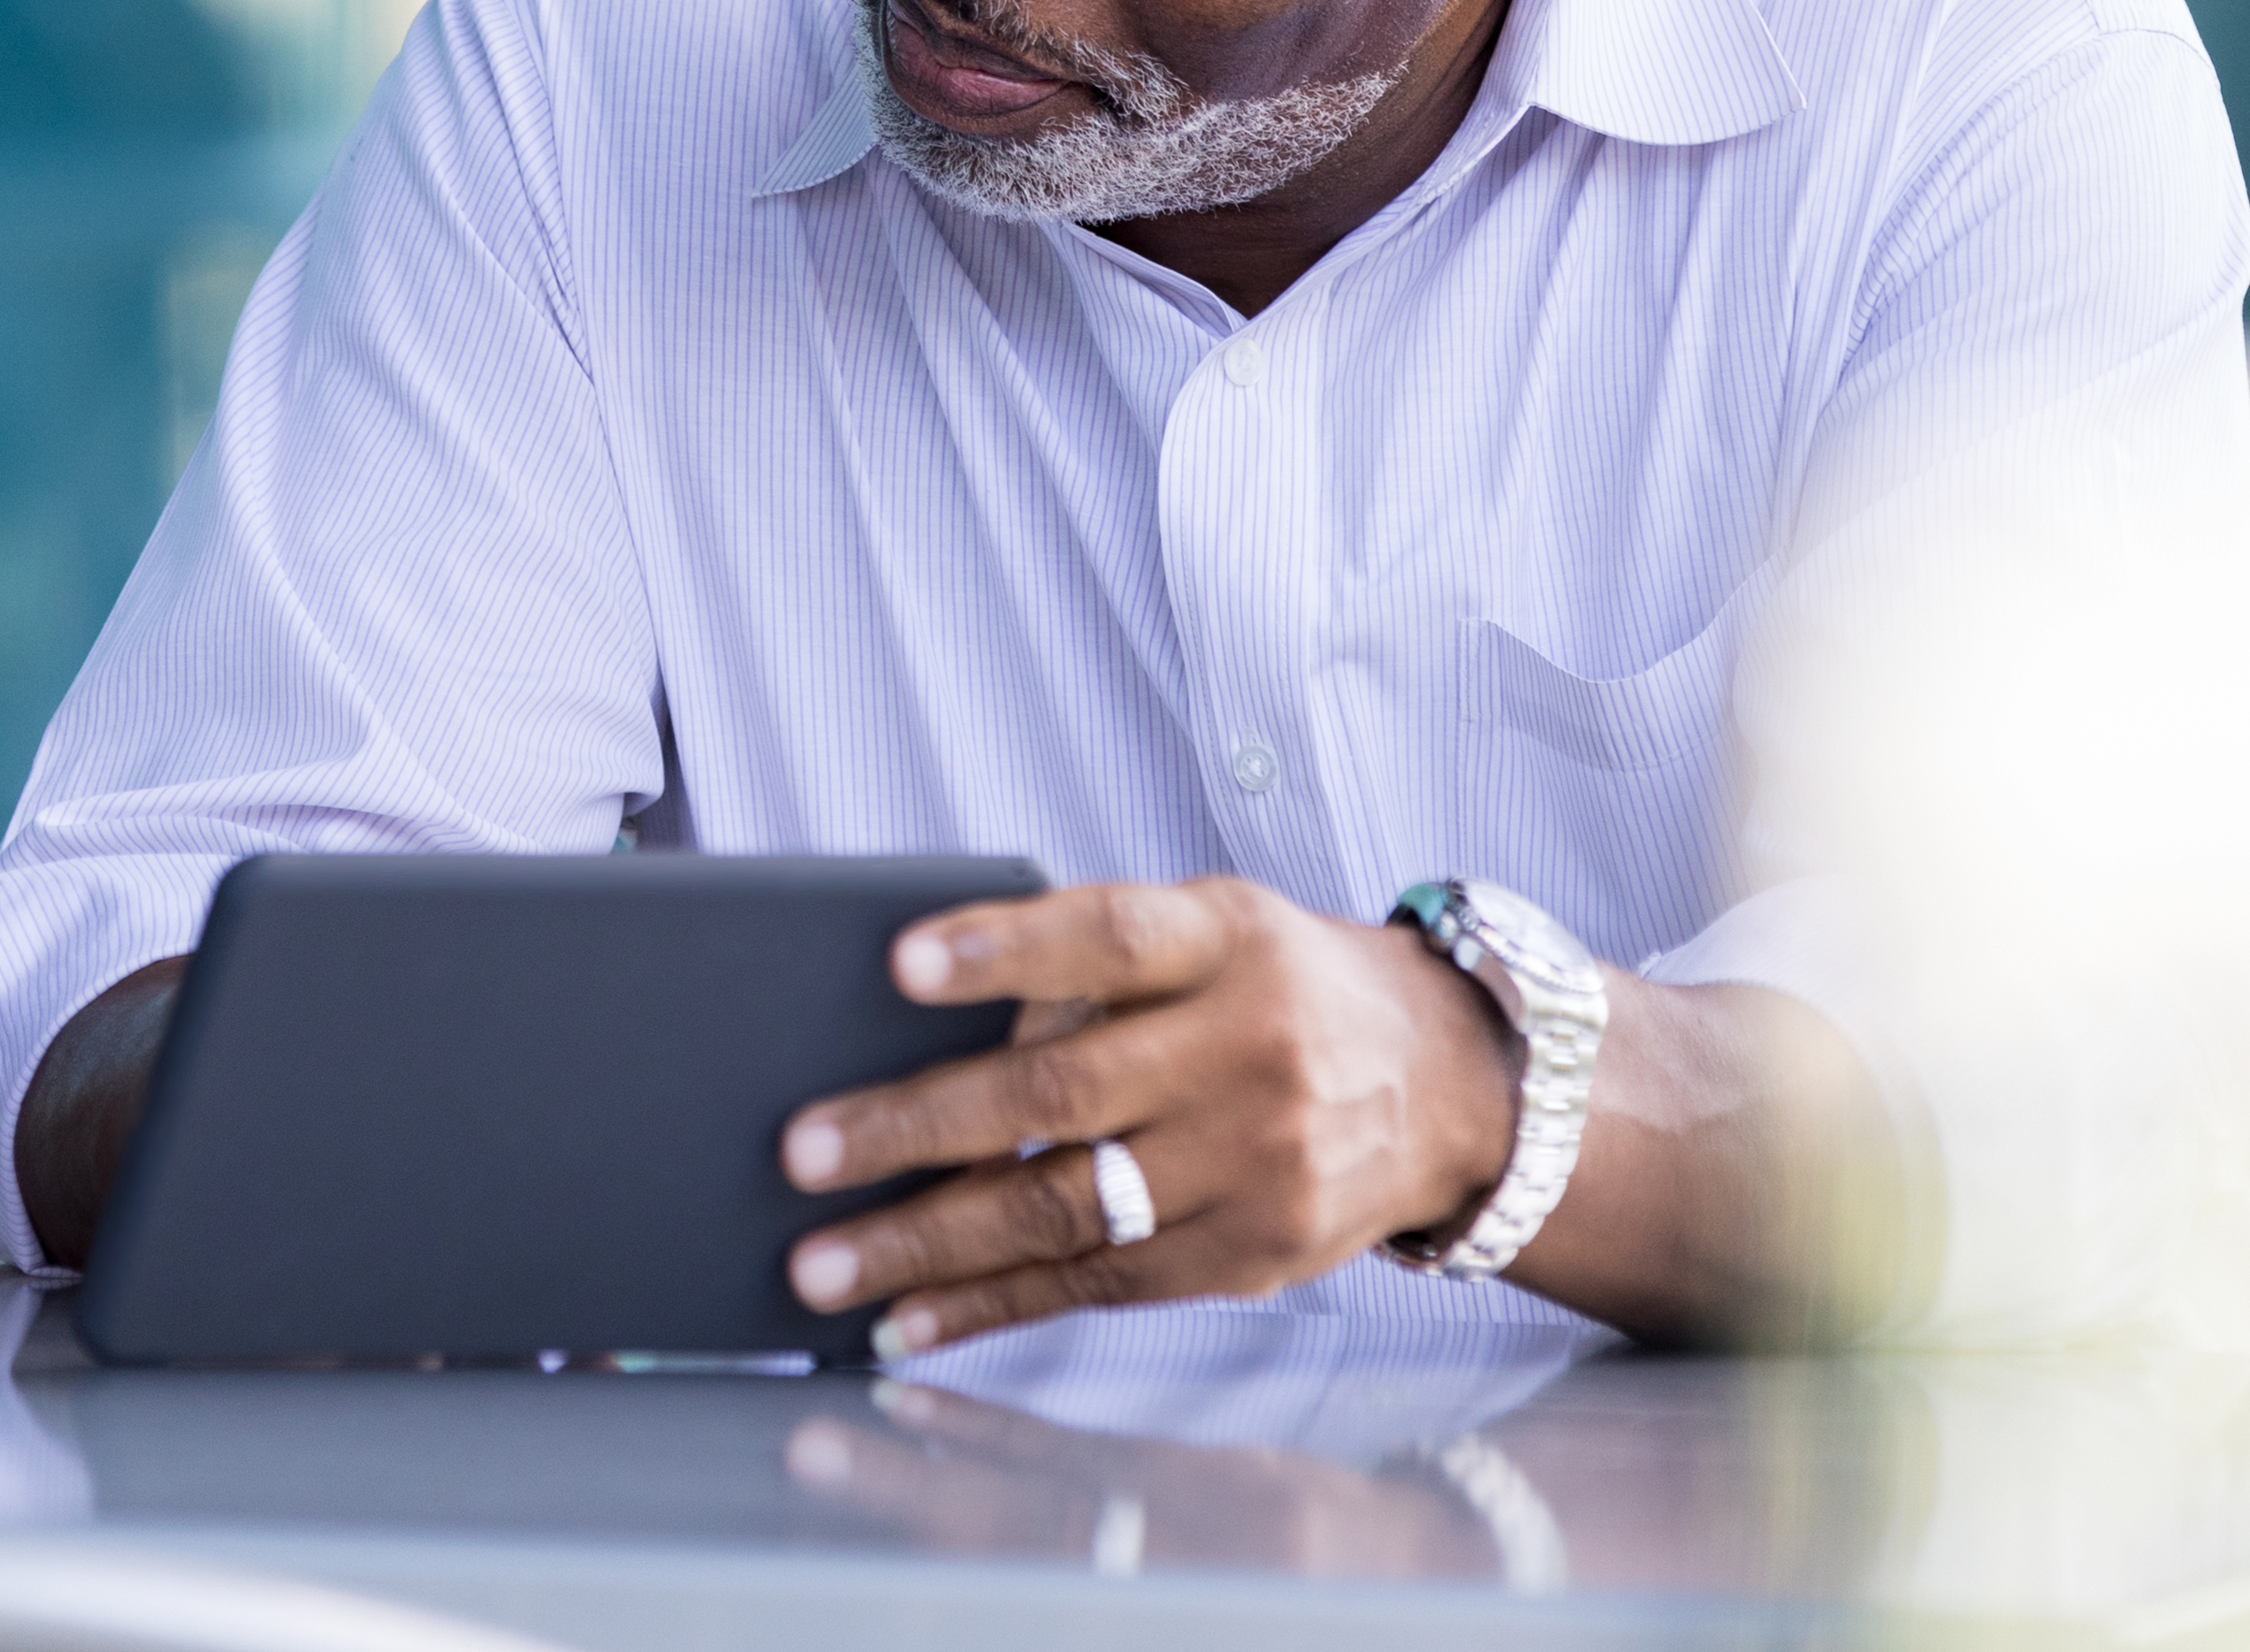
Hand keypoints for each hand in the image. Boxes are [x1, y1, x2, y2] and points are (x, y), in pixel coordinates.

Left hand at [774, 877, 1520, 1357]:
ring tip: (823, 1266)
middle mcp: (1248, 1053)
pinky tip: (909, 1319)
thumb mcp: (1213, 928)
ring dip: (930, 1244)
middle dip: (919, 1128)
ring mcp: (1256, 1166)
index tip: (899, 961)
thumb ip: (1092, 961)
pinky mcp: (1252, 1256)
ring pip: (1067, 1212)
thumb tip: (923, 1032)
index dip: (1004, 949)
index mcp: (1227, 942)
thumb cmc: (1279, 987)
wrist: (1447, 1084)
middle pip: (1064, 1094)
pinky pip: (1100, 1285)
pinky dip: (993, 1308)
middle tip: (802, 1151)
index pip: (1108, 936)